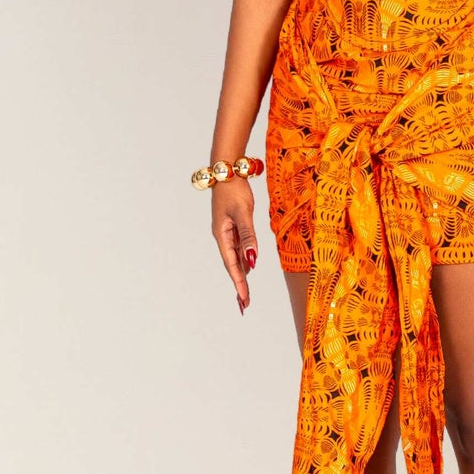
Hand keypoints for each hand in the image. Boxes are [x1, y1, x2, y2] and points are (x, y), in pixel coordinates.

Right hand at [211, 179, 258, 314]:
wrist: (228, 170)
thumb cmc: (234, 190)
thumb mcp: (243, 213)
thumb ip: (248, 236)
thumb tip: (252, 259)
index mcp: (221, 235)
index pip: (232, 264)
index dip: (239, 283)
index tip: (244, 299)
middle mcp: (222, 236)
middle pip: (232, 265)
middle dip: (239, 284)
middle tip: (244, 303)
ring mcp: (227, 230)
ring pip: (235, 257)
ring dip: (241, 274)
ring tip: (245, 292)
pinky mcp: (233, 224)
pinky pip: (239, 247)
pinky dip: (244, 259)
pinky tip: (249, 267)